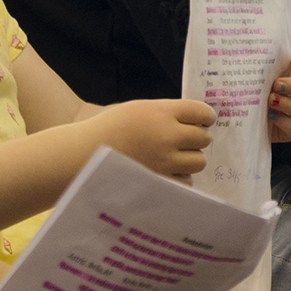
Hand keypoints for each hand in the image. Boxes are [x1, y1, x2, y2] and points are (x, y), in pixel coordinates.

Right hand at [83, 99, 214, 180]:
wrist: (84, 152)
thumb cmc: (110, 127)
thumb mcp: (139, 108)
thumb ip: (167, 112)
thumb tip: (195, 119)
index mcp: (161, 112)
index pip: (201, 112)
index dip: (206, 116)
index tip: (204, 121)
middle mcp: (167, 136)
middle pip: (203, 138)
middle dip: (197, 138)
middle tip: (186, 140)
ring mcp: (164, 161)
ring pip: (199, 162)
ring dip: (191, 159)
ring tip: (175, 157)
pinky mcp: (159, 182)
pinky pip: (186, 182)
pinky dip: (180, 178)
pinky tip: (168, 172)